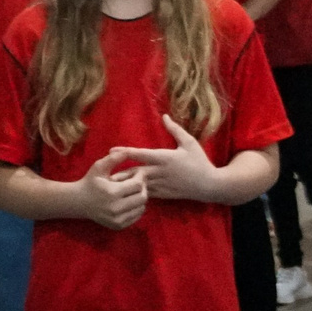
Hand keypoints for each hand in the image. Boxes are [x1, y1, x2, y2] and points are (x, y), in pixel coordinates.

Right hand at [73, 150, 149, 229]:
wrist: (78, 201)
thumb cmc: (90, 181)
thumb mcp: (99, 167)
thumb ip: (114, 158)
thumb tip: (128, 152)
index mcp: (112, 192)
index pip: (137, 185)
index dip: (140, 178)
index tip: (137, 174)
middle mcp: (115, 208)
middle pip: (142, 198)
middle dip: (143, 188)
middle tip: (137, 183)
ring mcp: (117, 219)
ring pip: (141, 208)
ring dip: (140, 198)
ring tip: (133, 192)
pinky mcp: (118, 225)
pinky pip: (136, 217)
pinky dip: (136, 208)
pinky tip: (129, 202)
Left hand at [105, 114, 221, 201]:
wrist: (209, 185)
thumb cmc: (200, 162)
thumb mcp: (190, 143)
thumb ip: (175, 130)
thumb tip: (164, 116)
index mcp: (165, 158)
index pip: (141, 154)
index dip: (125, 152)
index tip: (112, 151)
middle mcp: (160, 172)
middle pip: (134, 172)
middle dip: (118, 172)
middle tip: (103, 172)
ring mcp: (161, 184)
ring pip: (138, 184)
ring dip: (124, 183)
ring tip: (109, 183)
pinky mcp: (164, 194)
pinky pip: (146, 192)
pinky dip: (135, 191)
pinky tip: (126, 191)